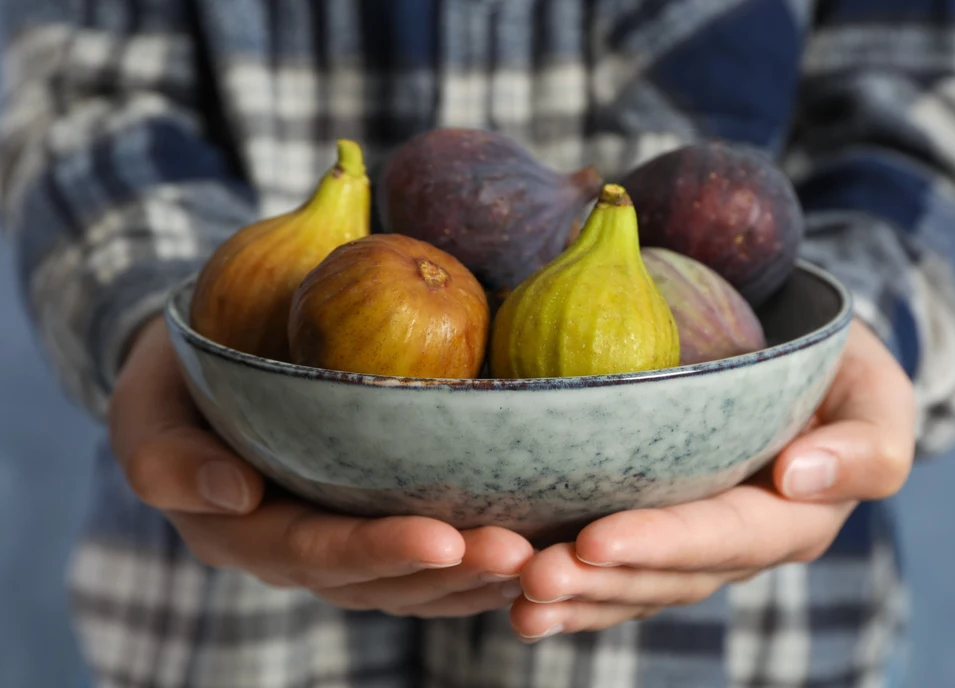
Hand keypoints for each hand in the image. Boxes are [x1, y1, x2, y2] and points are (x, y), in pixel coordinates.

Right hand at [108, 317, 531, 616]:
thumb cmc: (175, 385)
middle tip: (519, 553)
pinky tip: (537, 545)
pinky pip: (434, 558)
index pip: (317, 553)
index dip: (380, 551)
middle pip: (383, 580)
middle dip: (452, 572)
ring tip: (544, 558)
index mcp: (245, 535)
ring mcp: (345, 544)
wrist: (204, 376)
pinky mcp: (380, 522)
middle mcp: (302, 553)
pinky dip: (481, 560)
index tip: (444, 537)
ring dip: (480, 576)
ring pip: (418, 583)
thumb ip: (168, 460)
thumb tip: (237, 496)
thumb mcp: (146, 411)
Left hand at [509, 319, 915, 639]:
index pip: (724, 538)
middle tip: (535, 577)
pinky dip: (569, 590)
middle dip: (600, 583)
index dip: (663, 544)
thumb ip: (865, 446)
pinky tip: (514, 596)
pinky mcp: (651, 535)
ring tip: (517, 596)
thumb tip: (800, 479)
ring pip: (631, 586)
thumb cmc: (841, 376)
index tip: (598, 540)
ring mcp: (689, 548)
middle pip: (665, 576)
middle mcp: (734, 547)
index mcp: (789, 520)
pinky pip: (611, 573)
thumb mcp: (877, 398)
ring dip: (574, 598)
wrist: (801, 370)